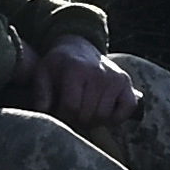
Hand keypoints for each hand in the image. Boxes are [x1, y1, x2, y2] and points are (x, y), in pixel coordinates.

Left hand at [26, 37, 144, 131]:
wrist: (79, 48)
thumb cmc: (59, 66)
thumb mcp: (43, 74)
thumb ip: (41, 93)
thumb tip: (45, 113)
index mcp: (76, 70)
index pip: (71, 107)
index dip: (63, 117)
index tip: (58, 115)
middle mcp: (99, 73)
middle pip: (88, 114)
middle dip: (76, 120)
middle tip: (71, 116)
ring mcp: (115, 77)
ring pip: (104, 115)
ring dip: (93, 121)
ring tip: (84, 114)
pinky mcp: (126, 82)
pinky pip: (127, 109)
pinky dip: (116, 116)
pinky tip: (104, 112)